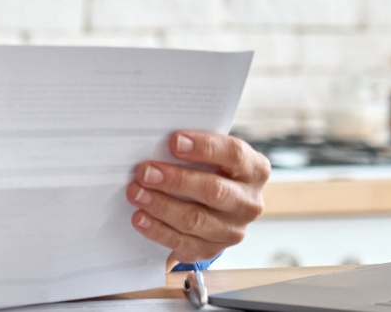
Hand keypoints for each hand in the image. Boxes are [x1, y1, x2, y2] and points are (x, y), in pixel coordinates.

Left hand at [127, 132, 269, 263]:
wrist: (217, 208)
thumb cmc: (210, 171)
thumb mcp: (212, 156)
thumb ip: (193, 149)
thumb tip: (155, 142)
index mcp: (254, 170)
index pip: (234, 155)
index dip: (204, 147)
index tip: (173, 142)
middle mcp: (248, 202)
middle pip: (213, 191)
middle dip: (175, 181)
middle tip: (145, 172)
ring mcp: (233, 229)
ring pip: (196, 219)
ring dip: (161, 206)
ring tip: (136, 193)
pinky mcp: (213, 249)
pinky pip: (183, 242)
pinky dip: (158, 230)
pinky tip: (140, 218)